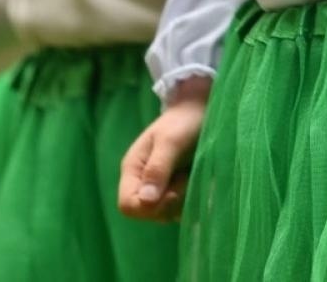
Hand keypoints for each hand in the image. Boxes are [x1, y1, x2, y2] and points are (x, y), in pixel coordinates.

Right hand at [118, 76, 210, 220]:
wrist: (200, 111)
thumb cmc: (184, 122)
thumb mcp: (171, 142)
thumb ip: (158, 169)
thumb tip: (145, 201)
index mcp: (133, 169)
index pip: (127, 205)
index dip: (148, 208)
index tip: (173, 193)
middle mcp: (141, 181)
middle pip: (145, 213)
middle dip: (167, 204)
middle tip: (185, 180)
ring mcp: (157, 186)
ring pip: (162, 214)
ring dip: (179, 204)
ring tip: (190, 178)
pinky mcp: (172, 188)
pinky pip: (176, 209)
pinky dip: (187, 202)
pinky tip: (195, 183)